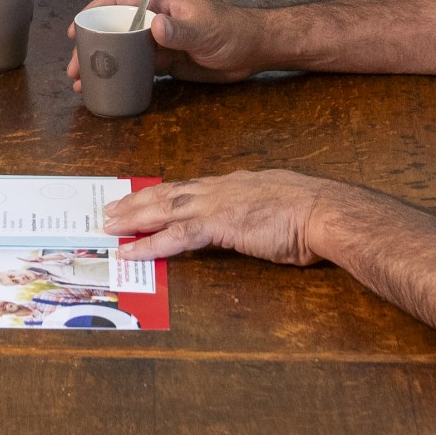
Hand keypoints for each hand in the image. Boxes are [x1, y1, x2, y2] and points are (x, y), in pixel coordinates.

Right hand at [65, 0, 265, 91]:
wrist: (255, 50)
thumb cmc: (232, 29)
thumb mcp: (205, 29)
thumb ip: (179, 30)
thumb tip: (154, 28)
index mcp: (161, 4)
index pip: (119, 2)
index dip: (94, 12)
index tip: (76, 30)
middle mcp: (156, 21)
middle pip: (116, 30)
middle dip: (92, 47)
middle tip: (75, 69)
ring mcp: (161, 43)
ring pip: (125, 52)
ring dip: (104, 65)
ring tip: (83, 83)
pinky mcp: (169, 63)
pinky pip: (140, 69)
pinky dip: (124, 77)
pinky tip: (111, 88)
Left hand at [103, 170, 346, 264]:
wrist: (325, 211)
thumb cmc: (313, 213)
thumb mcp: (282, 205)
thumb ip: (263, 209)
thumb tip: (261, 217)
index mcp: (236, 184)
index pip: (191, 188)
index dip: (165, 194)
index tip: (146, 198)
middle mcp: (221, 188)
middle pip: (169, 193)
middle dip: (138, 201)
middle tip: (112, 209)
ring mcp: (217, 204)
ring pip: (164, 209)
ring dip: (134, 217)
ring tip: (110, 225)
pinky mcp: (219, 223)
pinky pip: (176, 235)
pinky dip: (151, 244)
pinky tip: (132, 250)